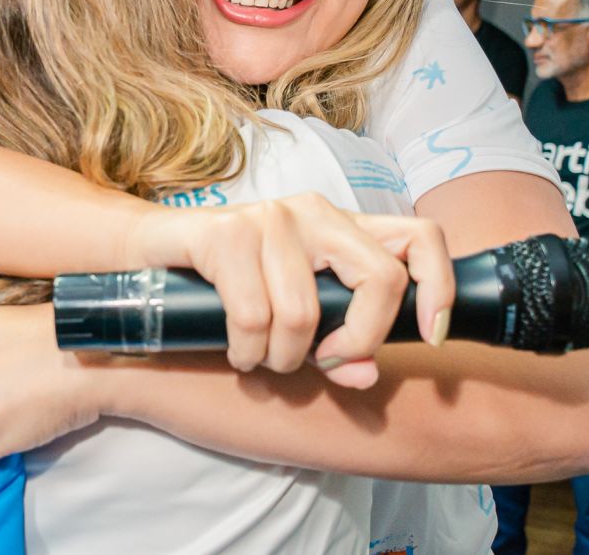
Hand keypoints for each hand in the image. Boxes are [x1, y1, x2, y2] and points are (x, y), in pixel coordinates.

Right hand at [124, 193, 453, 388]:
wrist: (149, 254)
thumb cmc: (229, 287)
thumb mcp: (295, 319)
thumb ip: (340, 345)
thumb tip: (364, 375)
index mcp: (343, 226)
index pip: (422, 239)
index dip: (438, 290)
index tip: (429, 336)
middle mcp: (315, 212)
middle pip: (381, 279)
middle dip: (358, 340)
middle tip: (323, 362)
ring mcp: (271, 217)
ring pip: (306, 312)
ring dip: (282, 357)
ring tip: (262, 357)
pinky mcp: (226, 232)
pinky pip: (254, 315)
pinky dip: (245, 349)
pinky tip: (236, 348)